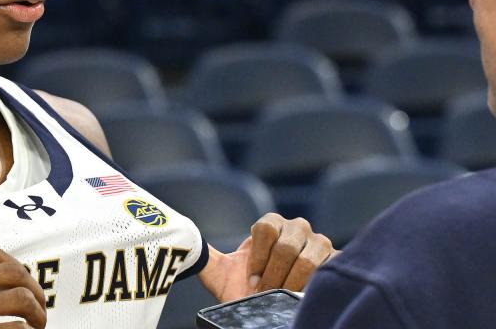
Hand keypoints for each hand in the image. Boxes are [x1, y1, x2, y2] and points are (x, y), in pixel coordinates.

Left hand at [200, 213, 336, 301]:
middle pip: (286, 246)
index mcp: (271, 223)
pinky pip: (331, 270)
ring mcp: (319, 243)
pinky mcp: (337, 261)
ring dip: (292, 283)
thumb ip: (209, 257)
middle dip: (273, 275)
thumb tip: (189, 242)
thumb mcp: (225, 271)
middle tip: (266, 293)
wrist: (273, 303)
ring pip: (309, 260)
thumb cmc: (247, 286)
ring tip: (282, 296)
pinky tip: (303, 294)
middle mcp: (297, 227)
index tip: (252, 280)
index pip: (265, 228)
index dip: (257, 258)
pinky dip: (315, 285)